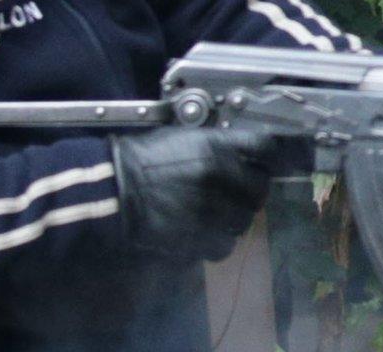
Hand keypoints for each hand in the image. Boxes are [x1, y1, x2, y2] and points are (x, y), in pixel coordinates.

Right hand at [112, 127, 273, 259]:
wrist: (115, 187)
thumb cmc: (144, 158)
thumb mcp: (184, 137)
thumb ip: (217, 144)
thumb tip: (243, 153)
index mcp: (216, 147)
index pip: (263, 147)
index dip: (267, 156)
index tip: (264, 163)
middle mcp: (220, 176)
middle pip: (260, 188)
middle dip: (252, 192)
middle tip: (240, 195)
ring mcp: (211, 208)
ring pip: (244, 220)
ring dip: (236, 219)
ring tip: (219, 217)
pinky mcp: (198, 236)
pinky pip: (224, 246)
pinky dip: (219, 242)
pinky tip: (206, 234)